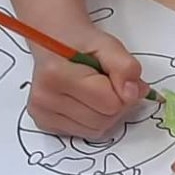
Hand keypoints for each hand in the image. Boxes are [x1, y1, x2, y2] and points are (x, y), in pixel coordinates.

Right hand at [26, 26, 143, 137]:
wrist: (53, 42)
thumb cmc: (79, 43)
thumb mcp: (108, 45)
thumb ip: (125, 68)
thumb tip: (133, 94)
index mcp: (56, 75)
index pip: (111, 104)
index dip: (123, 91)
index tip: (117, 77)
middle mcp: (44, 97)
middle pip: (104, 120)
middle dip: (116, 103)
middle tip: (107, 83)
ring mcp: (42, 113)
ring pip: (96, 130)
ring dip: (106, 113)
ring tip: (96, 90)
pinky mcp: (44, 123)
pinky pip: (85, 133)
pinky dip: (93, 120)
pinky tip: (85, 100)